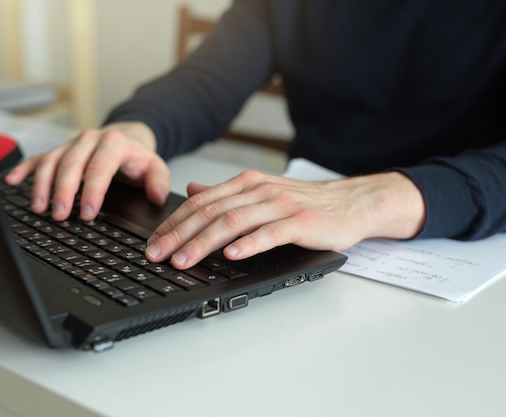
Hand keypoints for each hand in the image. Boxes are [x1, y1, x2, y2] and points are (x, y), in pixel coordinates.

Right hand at [5, 122, 168, 220]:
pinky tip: (11, 180)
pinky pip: (38, 158)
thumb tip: (157, 197)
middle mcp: (89, 140)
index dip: (92, 192)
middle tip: (60, 216)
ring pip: (51, 161)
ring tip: (38, 208)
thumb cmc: (138, 158)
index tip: (87, 214)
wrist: (127, 138)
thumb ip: (159, 182)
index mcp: (114, 143)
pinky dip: (23, 168)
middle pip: (71, 165)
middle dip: (63, 191)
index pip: (99, 168)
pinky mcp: (59, 150)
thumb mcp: (156, 167)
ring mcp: (71, 145)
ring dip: (42, 185)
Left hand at [145, 170, 425, 268]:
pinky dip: (249, 244)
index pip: (200, 202)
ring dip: (204, 242)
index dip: (173, 223)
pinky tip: (231, 255)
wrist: (352, 203)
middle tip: (156, 255)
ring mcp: (280, 205)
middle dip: (179, 235)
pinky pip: (270, 233)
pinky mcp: (301, 222)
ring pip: (234, 221)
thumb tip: (192, 191)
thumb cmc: (306, 204)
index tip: (153, 243)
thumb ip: (226, 194)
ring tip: (183, 261)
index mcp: (246, 184)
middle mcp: (259, 191)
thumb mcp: (261, 194)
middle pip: (210, 212)